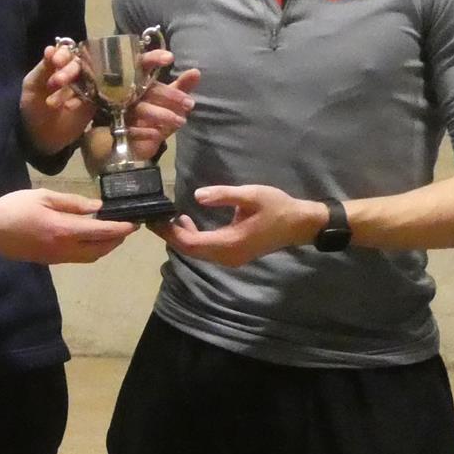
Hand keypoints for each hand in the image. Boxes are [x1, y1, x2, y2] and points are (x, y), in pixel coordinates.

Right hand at [0, 186, 135, 263]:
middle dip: (116, 240)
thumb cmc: (13, 209)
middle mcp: (64, 249)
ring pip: (90, 257)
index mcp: (64, 230)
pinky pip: (78, 258)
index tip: (134, 223)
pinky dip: (91, 250)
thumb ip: (72, 203)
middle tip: (126, 227)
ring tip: (112, 233)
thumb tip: (97, 207)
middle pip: (100, 249)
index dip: (120, 229)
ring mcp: (57, 258)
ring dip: (105, 247)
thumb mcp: (44, 197)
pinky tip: (90, 239)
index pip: (101, 232)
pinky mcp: (50, 261)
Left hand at [21, 40, 92, 157]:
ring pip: (88, 79)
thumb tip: (51, 48)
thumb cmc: (33, 107)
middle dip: (68, 71)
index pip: (67, 52)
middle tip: (55, 83)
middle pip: (80, 64)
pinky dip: (81, 100)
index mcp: (59, 65)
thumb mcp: (32, 85)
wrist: (40, 136)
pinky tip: (69, 107)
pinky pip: (94, 96)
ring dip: (73, 88)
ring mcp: (87, 87)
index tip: (56, 61)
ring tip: (54, 102)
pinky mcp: (94, 103)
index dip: (64, 54)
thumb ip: (43, 68)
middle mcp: (75, 73)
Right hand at [124, 53, 198, 162]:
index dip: (154, 58)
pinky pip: (133, 129)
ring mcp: (124, 111)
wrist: (140, 143)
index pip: (143, 64)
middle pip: (148, 89)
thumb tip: (196, 72)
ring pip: (142, 109)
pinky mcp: (121, 130)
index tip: (170, 58)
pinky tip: (158, 133)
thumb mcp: (171, 101)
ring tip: (181, 121)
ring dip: (163, 114)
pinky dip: (146, 131)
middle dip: (170, 95)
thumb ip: (182, 87)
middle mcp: (130, 93)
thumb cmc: (155, 116)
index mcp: (141, 81)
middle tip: (189, 104)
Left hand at [165, 184, 322, 266]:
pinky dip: (191, 238)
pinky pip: (204, 250)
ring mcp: (229, 259)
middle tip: (153, 216)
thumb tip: (197, 196)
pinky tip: (186, 221)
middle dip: (169, 234)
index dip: (170, 232)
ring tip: (166, 217)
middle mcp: (226, 257)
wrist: (299, 225)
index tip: (156, 218)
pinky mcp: (232, 255)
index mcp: (229, 243)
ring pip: (195, 252)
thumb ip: (224, 195)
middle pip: (189, 250)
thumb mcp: (252, 195)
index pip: (190, 243)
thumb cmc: (278, 207)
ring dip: (179, 236)